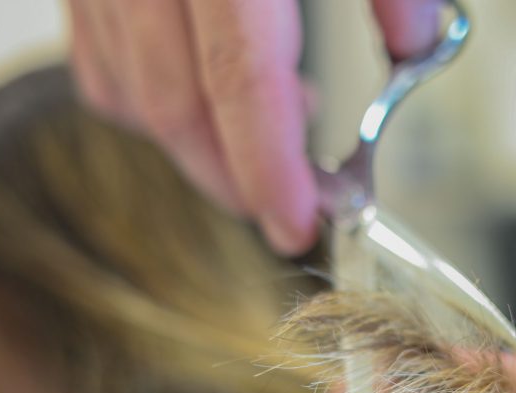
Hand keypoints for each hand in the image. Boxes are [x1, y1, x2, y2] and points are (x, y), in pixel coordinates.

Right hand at [65, 0, 442, 254]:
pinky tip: (200, 94)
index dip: (270, 171)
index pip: (242, 88)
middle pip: (176, 109)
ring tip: (263, 134)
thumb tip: (417, 44)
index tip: (299, 225)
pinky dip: (147, 100)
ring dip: (194, 143)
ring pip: (128, 93)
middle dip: (233, 177)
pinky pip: (98, 62)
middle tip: (286, 205)